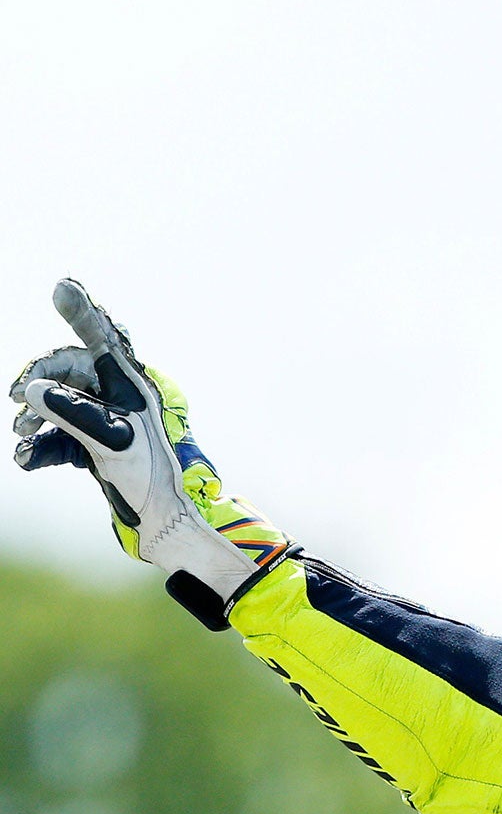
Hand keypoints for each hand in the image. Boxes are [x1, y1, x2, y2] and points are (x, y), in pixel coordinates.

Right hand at [11, 280, 290, 627]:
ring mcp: (108, 423)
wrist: (173, 527)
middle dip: (39, 380)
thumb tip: (34, 391)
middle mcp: (121, 399)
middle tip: (16, 396)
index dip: (83, 311)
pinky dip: (41, 444)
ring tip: (22, 431)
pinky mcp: (97, 449)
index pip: (104, 339)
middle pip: (68, 370)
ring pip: (58, 402)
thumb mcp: (114, 443)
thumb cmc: (157, 482)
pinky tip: (26, 458)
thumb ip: (75, 413)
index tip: (63, 286)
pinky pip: (60, 436)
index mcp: (136, 386)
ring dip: (34, 415)